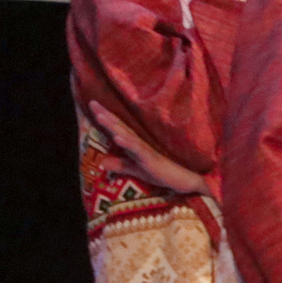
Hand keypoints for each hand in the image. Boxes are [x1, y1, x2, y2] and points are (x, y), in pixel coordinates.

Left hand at [89, 100, 208, 195]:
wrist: (188, 180)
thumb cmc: (165, 173)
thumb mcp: (137, 170)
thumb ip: (121, 165)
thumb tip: (101, 163)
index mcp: (136, 145)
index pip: (118, 128)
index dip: (106, 117)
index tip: (92, 104)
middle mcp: (140, 143)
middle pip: (120, 126)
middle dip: (106, 115)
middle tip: (92, 103)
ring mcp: (146, 150)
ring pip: (127, 135)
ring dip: (114, 126)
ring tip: (101, 116)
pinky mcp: (152, 159)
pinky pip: (138, 150)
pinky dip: (128, 143)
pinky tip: (118, 137)